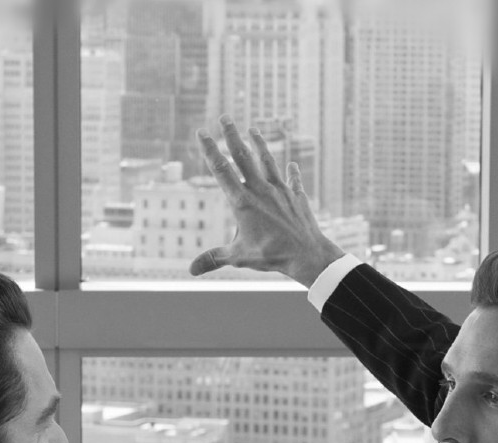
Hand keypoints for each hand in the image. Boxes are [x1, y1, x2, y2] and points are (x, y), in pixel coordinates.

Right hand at [191, 117, 344, 286]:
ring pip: (267, 161)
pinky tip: (293, 165)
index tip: (202, 132)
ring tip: (253, 129)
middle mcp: (260, 190)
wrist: (306, 255)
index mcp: (242, 202)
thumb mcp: (238, 257)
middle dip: (232, 136)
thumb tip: (191, 270)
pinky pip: (293, 180)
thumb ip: (214, 259)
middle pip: (243, 157)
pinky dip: (292, 172)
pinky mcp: (296, 196)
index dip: (210, 150)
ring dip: (260, 144)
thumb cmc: (271, 256)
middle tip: (225, 117)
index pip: (221, 170)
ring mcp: (280, 191)